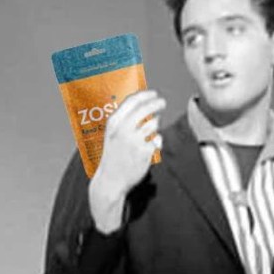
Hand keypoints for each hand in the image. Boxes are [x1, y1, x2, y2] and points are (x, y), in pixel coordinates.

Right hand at [89, 90, 165, 231]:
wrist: (111, 180)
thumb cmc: (113, 156)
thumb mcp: (112, 135)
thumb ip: (125, 120)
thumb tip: (145, 106)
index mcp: (114, 123)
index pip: (132, 101)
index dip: (145, 95)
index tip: (154, 93)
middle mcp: (123, 129)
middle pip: (145, 109)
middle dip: (157, 103)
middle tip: (162, 103)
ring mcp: (134, 141)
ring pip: (154, 124)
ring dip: (156, 125)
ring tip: (150, 132)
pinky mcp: (144, 152)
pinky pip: (157, 140)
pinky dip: (157, 141)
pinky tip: (151, 146)